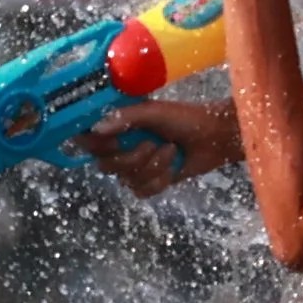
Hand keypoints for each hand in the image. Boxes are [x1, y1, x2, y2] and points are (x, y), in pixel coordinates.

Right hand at [78, 99, 241, 196]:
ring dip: (153, 166)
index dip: (95, 146)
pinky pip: (142, 191)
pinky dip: (160, 180)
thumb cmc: (185, 118)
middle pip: (105, 165)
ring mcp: (135, 166)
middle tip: (152, 143)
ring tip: (171, 150)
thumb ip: (125, 117)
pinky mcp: (149, 182)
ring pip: (126, 179)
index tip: (114, 142)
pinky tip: (173, 168)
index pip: (87, 140)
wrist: (214, 137)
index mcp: (118, 126)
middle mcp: (122, 147)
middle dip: (132, 157)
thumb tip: (97, 129)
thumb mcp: (154, 111)